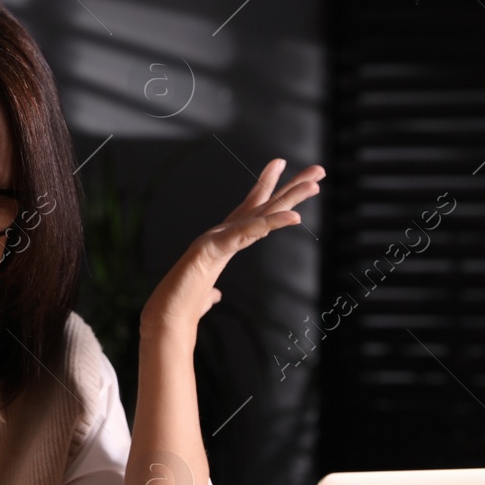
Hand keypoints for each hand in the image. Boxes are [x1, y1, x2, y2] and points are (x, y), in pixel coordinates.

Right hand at [140, 157, 323, 335]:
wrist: (166, 316)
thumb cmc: (183, 305)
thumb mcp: (205, 297)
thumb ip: (211, 293)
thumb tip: (214, 296)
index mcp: (225, 242)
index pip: (253, 211)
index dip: (269, 189)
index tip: (282, 168)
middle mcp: (224, 234)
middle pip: (264, 206)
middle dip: (292, 187)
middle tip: (318, 171)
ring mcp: (218, 238)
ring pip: (261, 213)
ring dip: (290, 198)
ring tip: (314, 185)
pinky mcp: (214, 248)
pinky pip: (249, 232)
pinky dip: (271, 223)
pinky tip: (294, 219)